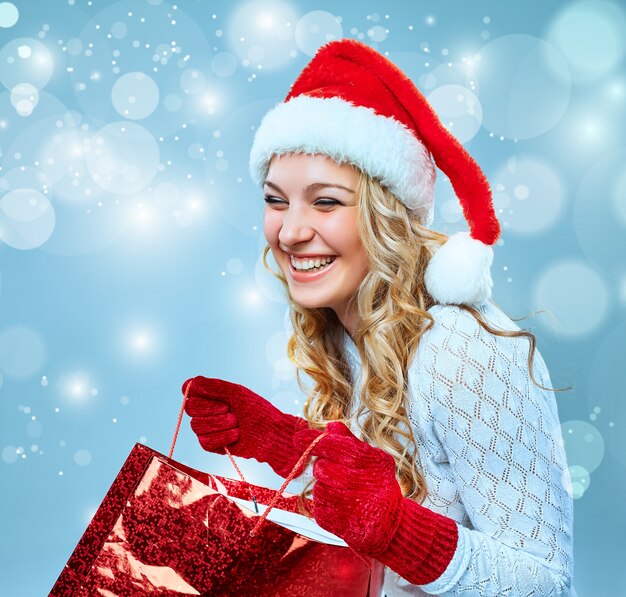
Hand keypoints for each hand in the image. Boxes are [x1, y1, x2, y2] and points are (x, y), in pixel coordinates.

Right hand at [182, 376, 319, 477]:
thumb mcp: (236, 393)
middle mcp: (206, 411)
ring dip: (221, 424)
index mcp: (211, 396)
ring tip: (237, 423)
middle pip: (190, 408)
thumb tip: (190, 383)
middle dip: (212, 409)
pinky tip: (236, 435)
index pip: (189, 391)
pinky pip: (204, 442)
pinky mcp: (211, 445)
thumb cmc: (257, 410)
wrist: (271, 433)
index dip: (198, 393)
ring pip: (196, 426)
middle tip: (231, 410)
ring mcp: (207, 428)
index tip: (217, 396)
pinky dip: (223, 438)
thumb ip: (213, 386)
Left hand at [294, 421, 403, 556]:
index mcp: (376, 462)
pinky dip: (324, 505)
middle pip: (323, 468)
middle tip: (334, 472)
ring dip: (323, 487)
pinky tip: (339, 506)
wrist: (392, 526)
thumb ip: (350, 441)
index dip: (316, 442)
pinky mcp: (343, 525)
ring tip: (339, 491)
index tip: (299, 438)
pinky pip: (319, 508)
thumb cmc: (378, 487)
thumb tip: (330, 426)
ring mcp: (356, 506)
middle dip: (322, 467)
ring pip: (319, 488)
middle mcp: (368, 484)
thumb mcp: (372, 459)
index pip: (340, 447)